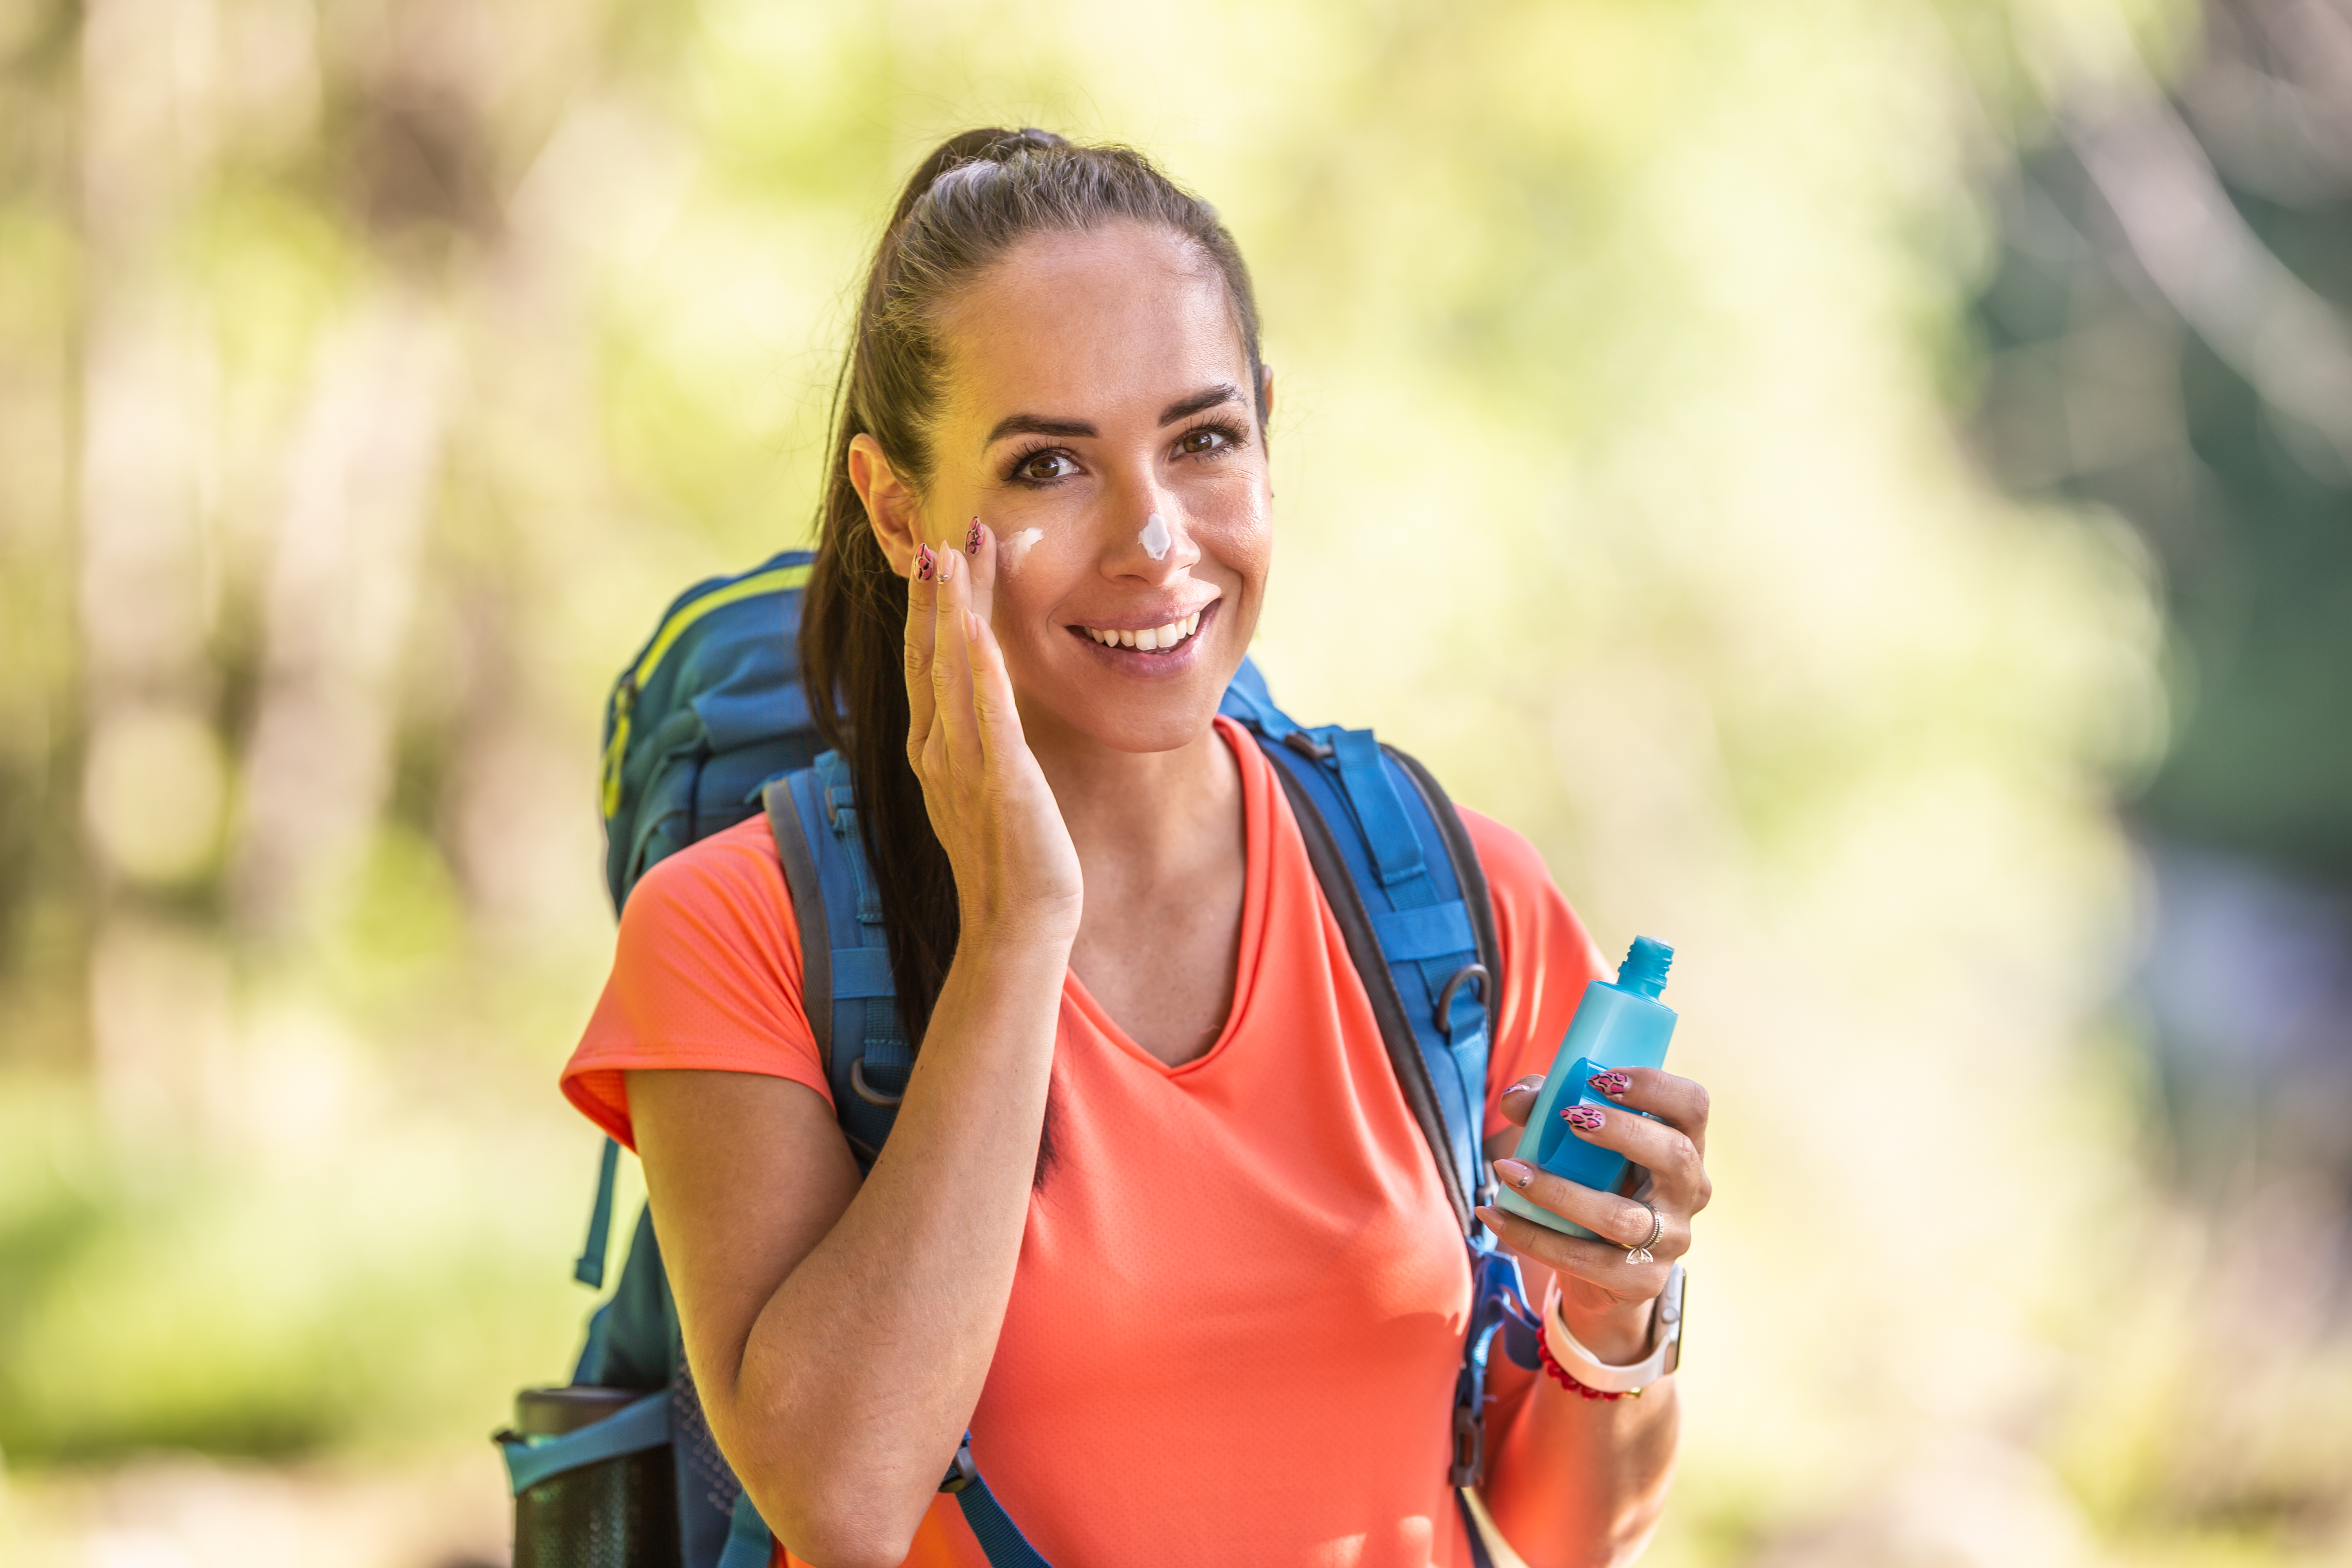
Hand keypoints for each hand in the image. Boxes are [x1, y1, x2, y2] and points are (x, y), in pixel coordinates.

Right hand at [903, 523, 1082, 944]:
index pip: (927, 661)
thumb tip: (981, 706)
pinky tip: (981, 630)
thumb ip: (976, 743)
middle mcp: (939, 749)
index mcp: (934, 748)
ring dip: (953, 610)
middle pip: (931, 652)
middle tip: (945, 532)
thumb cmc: (1007, 860)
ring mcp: (964, 764)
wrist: (1014, 925)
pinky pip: (987, 715)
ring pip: (952, 670)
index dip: (931, 607)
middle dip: (937, 591)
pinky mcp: (1000, 781)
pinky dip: (981, 669)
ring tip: (956, 555)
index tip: (940, 556)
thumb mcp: (983, 788)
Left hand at [1476, 1068, 1710, 1362]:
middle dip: (1623, 1131)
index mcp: (1683, 1143)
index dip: (1655, 1087)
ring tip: (1507, 1169)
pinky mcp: (1641, 1281)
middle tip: (1569, 1116)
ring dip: (1559, 1191)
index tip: (1601, 1079)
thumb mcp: (1575, 1140)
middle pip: (1675, 1155)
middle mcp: (1689, 1191)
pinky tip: (1492, 1214)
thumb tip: (1515, 1099)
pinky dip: (1531, 1236)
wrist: (1599, 1265)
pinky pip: (1583, 1260)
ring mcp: (1671, 1240)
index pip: (1692, 1105)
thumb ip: (1546, 1108)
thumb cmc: (1593, 1181)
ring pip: (1622, 1218)